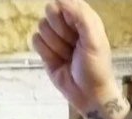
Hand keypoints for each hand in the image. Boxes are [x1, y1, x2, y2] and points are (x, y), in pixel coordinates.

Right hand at [32, 0, 129, 118]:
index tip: (76, 32)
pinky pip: (36, 40)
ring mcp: (55, 37)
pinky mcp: (45, 50)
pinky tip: (59, 62)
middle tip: (74, 47)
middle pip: (49, 12)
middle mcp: (67, 24)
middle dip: (61, 32)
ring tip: (69, 57)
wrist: (89, 95)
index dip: (66, 16)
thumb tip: (61, 1)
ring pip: (42, 27)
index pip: (62, 2)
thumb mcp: (95, 40)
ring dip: (57, 46)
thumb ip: (81, 16)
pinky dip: (48, 53)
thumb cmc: (96, 68)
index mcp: (82, 19)